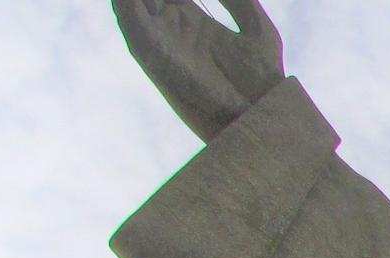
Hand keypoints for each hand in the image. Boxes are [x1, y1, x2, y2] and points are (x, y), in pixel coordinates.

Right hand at [112, 0, 284, 141]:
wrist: (262, 115)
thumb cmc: (264, 80)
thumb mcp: (258, 30)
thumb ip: (239, 1)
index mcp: (192, 21)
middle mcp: (171, 29)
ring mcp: (161, 42)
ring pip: (132, 3)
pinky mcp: (155, 56)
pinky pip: (131, 22)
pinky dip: (125, 3)